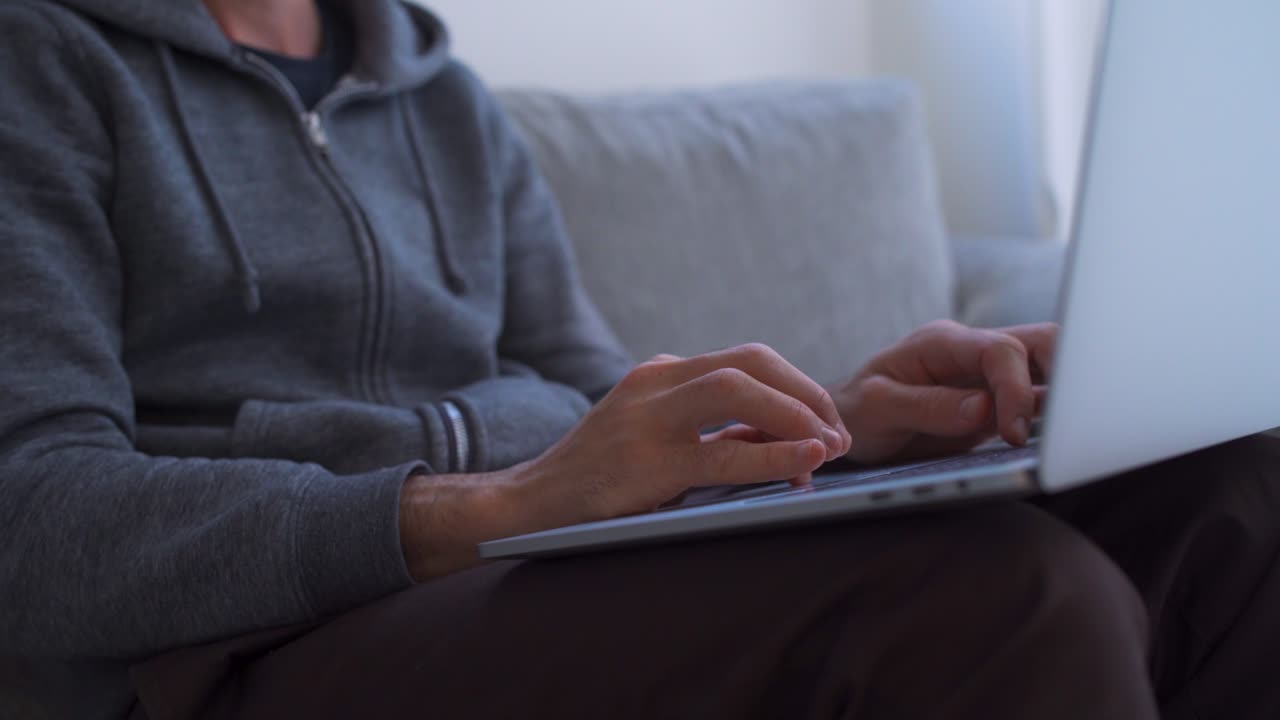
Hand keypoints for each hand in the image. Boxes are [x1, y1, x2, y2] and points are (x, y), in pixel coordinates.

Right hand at [400, 344, 850, 579]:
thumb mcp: (651, 437)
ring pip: (739, 387)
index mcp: (659, 374)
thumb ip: (706, 428)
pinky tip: (805, 461)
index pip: (744, 359)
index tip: (825, 420)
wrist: (525, 506)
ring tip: (830, 445)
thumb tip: (782, 435)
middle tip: (839, 432)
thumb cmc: (598, 480)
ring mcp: (646, 418)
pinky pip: (724, 449)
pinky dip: (775, 451)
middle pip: (750, 360)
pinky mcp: (645, 462)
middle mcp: (653, 383)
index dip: (796, 385)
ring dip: (797, 412)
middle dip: (806, 392)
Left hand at [831, 320, 1056, 464]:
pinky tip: (1054, 444)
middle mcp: (972, 352)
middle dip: (1064, 376)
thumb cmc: (858, 411)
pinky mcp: (999, 404)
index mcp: (942, 343)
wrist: (851, 422)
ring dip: (1064, 397)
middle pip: (1043, 342)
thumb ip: (928, 406)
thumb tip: (985, 409)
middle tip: (1060, 429)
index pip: (1000, 350)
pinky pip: (1039, 401)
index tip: (1013, 433)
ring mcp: (989, 376)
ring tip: (1067, 437)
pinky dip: (1054, 418)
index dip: (1016, 390)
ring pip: (1049, 367)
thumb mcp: (877, 409)